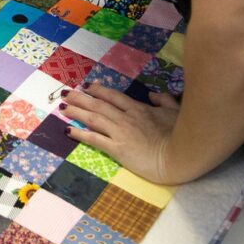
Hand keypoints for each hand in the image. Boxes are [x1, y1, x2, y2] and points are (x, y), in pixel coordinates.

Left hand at [62, 81, 180, 183]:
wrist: (180, 155)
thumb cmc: (181, 135)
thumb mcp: (175, 112)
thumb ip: (164, 101)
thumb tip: (153, 94)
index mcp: (138, 109)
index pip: (113, 96)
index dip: (98, 91)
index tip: (87, 87)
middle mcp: (126, 117)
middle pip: (98, 104)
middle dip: (80, 98)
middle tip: (65, 93)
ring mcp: (120, 132)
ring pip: (93, 117)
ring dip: (76, 111)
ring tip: (62, 106)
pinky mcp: (118, 148)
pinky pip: (95, 139)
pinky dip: (80, 133)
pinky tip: (68, 130)